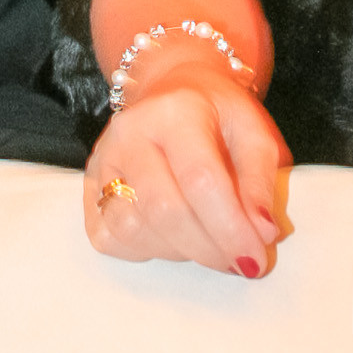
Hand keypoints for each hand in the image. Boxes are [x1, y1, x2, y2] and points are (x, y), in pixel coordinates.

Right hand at [84, 62, 288, 273]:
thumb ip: (261, 181)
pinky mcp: (89, 189)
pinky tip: (173, 235)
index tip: (256, 259)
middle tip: (238, 262)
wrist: (172, 90)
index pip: (200, 179)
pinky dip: (147, 250)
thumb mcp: (253, 131)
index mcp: (175, 112)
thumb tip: (262, 233)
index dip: (230, 228)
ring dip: (180, 251)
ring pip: (134, 230)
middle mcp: (130, 133)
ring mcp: (103, 160)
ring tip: (206, 238)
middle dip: (208, 249)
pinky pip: (110, 239)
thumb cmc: (216, 116)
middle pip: (164, 210)